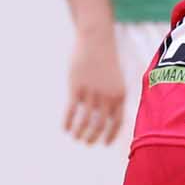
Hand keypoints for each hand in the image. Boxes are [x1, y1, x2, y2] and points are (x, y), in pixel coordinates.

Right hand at [66, 28, 127, 144]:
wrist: (97, 41)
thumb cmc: (105, 60)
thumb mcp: (115, 79)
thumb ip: (112, 97)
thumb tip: (105, 116)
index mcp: (119, 95)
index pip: (117, 122)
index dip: (110, 135)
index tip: (104, 144)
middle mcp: (107, 96)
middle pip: (100, 125)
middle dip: (93, 137)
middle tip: (86, 142)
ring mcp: (91, 93)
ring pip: (85, 120)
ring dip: (79, 132)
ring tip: (75, 137)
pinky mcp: (77, 88)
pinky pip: (71, 111)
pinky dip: (68, 122)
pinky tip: (65, 129)